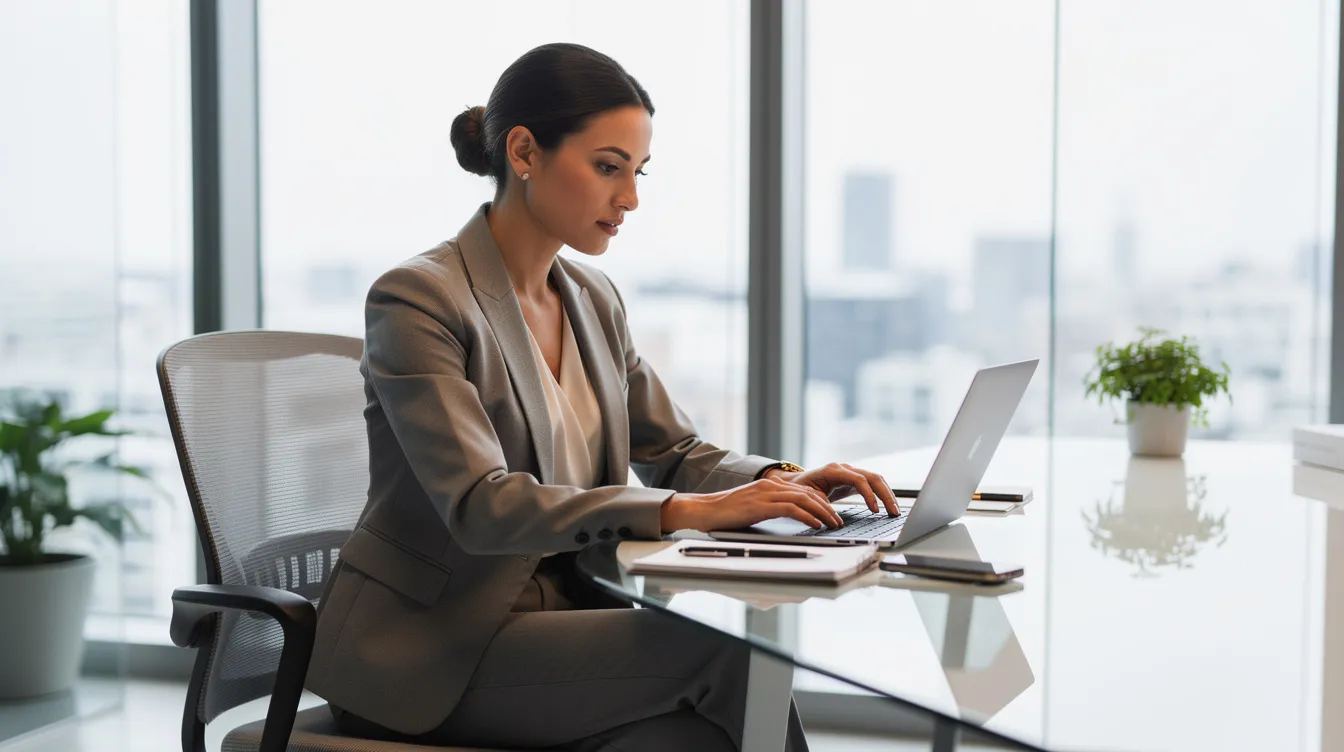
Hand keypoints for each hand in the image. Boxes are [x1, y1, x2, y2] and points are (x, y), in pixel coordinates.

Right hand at [660, 477, 844, 532]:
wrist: (704, 510)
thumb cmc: (725, 513)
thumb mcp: (752, 506)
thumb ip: (769, 507)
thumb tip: (788, 517)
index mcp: (769, 485)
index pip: (803, 490)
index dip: (821, 502)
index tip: (832, 513)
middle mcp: (770, 486)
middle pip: (808, 493)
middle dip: (827, 507)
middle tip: (838, 520)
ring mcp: (766, 494)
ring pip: (804, 499)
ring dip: (823, 512)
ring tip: (833, 524)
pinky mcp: (761, 505)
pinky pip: (792, 509)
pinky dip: (808, 516)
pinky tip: (816, 524)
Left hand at [769, 462, 900, 516]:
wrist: (796, 482)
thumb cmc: (800, 489)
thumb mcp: (807, 498)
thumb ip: (820, 506)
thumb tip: (835, 521)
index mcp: (833, 470)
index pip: (858, 480)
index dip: (869, 495)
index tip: (875, 511)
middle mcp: (845, 468)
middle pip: (873, 477)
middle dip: (886, 495)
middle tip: (894, 512)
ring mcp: (851, 472)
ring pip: (876, 479)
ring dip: (888, 495)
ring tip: (895, 511)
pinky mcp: (854, 479)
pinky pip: (873, 484)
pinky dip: (882, 494)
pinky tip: (888, 506)